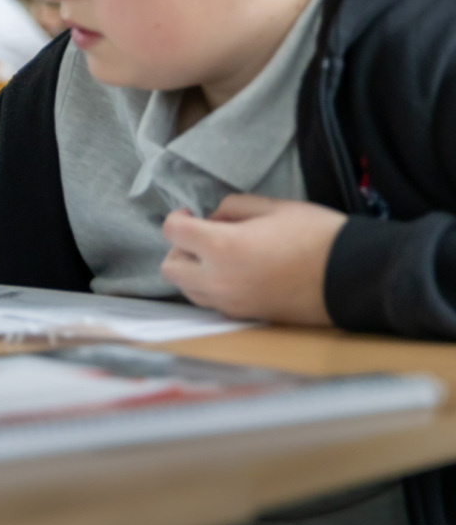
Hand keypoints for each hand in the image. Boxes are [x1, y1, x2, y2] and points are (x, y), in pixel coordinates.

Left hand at [160, 194, 343, 325]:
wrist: (354, 276)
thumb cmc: (317, 235)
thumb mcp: (273, 207)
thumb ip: (232, 207)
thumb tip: (212, 218)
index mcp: (221, 247)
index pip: (172, 232)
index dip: (178, 217)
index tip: (192, 213)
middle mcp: (218, 281)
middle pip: (170, 267)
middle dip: (179, 248)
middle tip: (202, 236)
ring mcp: (230, 304)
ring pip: (187, 290)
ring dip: (192, 271)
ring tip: (218, 256)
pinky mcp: (245, 317)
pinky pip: (211, 303)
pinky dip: (211, 288)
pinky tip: (234, 274)